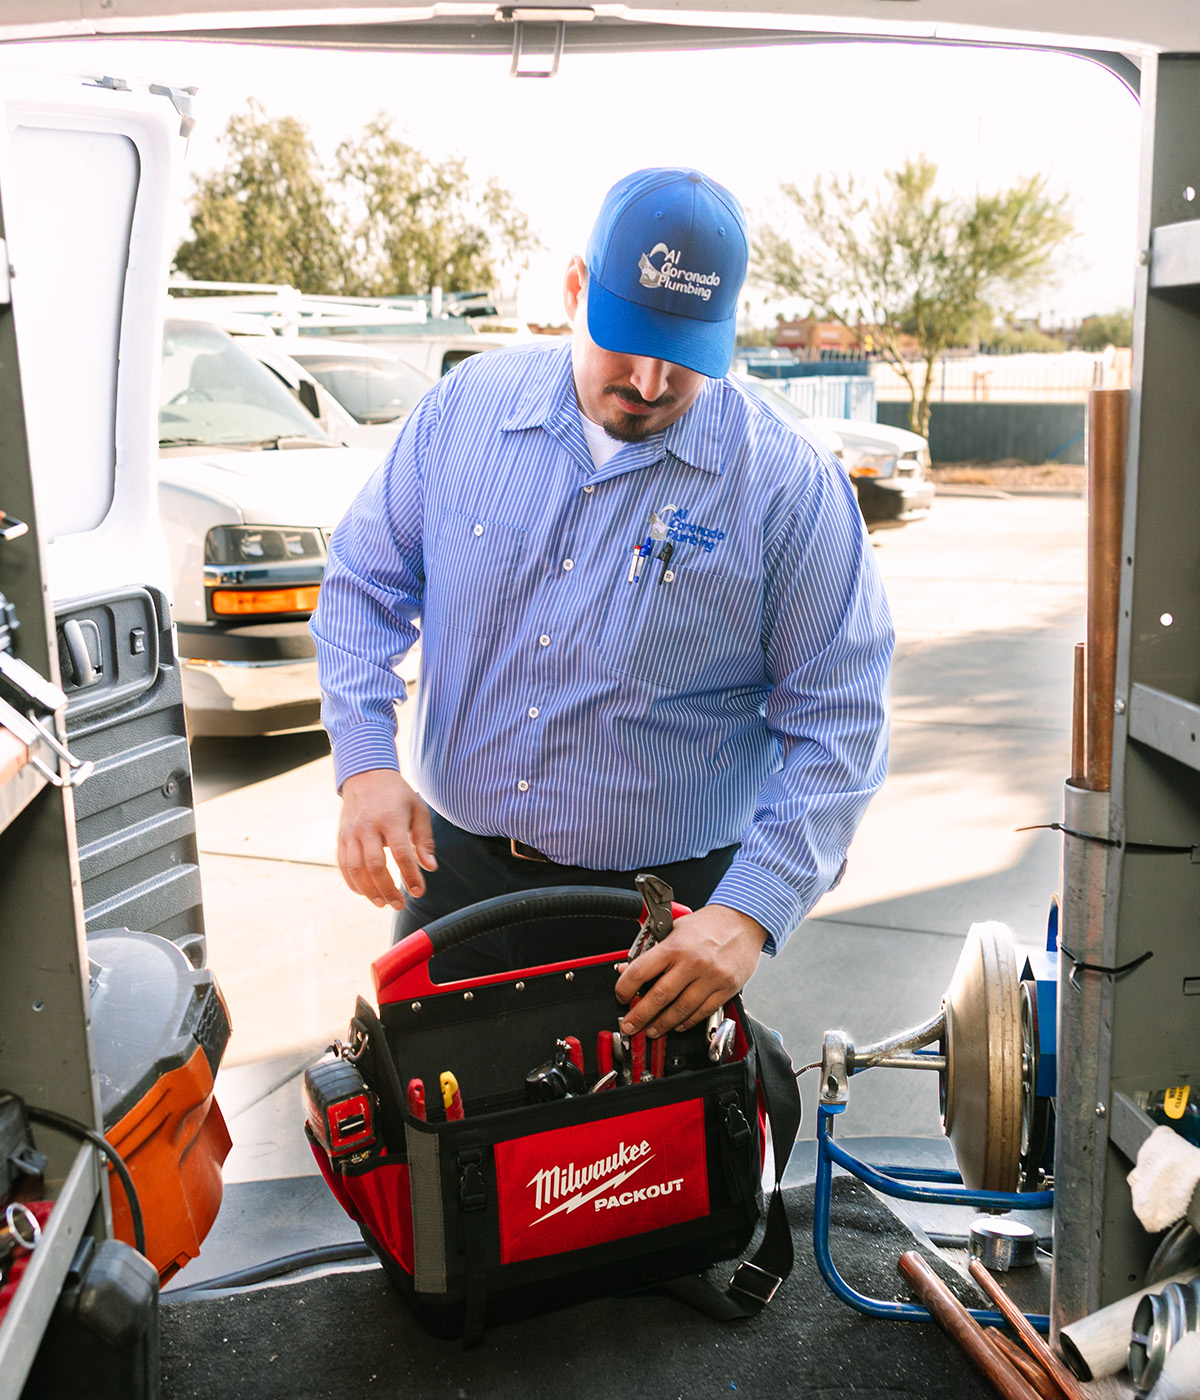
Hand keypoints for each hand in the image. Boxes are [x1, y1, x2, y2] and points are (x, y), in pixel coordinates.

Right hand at [337, 769, 436, 909]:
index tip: (419, 891)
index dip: (411, 876)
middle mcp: (368, 826)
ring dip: (369, 891)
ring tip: (383, 903)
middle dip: (388, 890)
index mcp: (391, 818)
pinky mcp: (341, 837)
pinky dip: (352, 882)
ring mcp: (351, 832)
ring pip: (355, 869)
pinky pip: (343, 864)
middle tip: (399, 905)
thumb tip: (430, 867)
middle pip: (375, 866)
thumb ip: (424, 839)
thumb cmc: (397, 795)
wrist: (366, 775)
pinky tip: (364, 892)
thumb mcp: (418, 809)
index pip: (401, 854)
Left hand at [613, 904, 768, 1038]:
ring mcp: (710, 977)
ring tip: (652, 1030)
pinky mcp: (726, 989)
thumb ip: (651, 950)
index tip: (621, 997)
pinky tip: (677, 1025)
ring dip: (663, 1024)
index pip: (641, 971)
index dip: (625, 988)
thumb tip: (627, 968)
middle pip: (659, 996)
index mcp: (675, 946)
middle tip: (630, 1025)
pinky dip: (687, 1022)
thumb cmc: (708, 924)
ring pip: (681, 1010)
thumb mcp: (674, 928)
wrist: (743, 921)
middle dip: (640, 1016)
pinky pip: (702, 1012)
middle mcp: (692, 962)